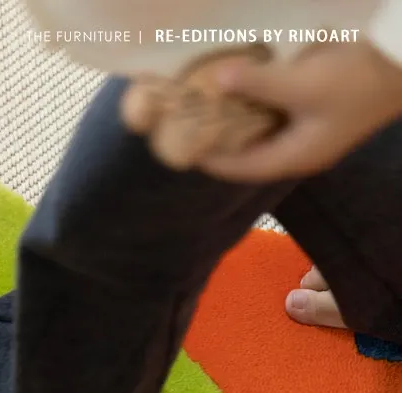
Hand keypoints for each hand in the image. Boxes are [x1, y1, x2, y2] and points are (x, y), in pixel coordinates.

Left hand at [198, 39, 401, 181]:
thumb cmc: (354, 79)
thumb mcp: (302, 82)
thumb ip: (258, 83)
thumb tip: (218, 81)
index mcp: (296, 156)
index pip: (243, 168)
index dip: (213, 160)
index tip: (183, 150)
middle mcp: (301, 151)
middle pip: (252, 155)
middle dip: (222, 143)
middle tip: (190, 129)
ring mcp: (311, 133)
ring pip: (264, 134)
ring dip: (238, 124)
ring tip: (208, 111)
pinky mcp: (319, 112)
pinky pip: (278, 116)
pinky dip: (258, 107)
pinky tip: (242, 91)